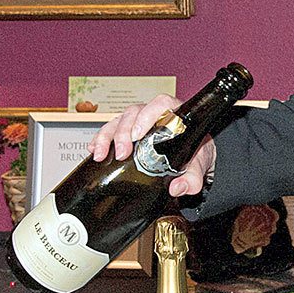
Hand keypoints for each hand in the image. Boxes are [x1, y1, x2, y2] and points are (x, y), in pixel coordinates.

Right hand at [88, 95, 214, 196]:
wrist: (194, 155)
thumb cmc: (196, 152)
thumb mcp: (199, 165)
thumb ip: (193, 178)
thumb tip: (177, 188)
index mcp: (175, 114)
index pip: (161, 104)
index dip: (147, 115)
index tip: (139, 134)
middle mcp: (155, 114)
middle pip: (135, 112)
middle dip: (124, 132)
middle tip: (122, 153)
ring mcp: (140, 121)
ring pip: (120, 119)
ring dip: (107, 136)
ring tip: (101, 154)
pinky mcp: (129, 130)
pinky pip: (111, 129)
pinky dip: (101, 139)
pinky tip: (94, 150)